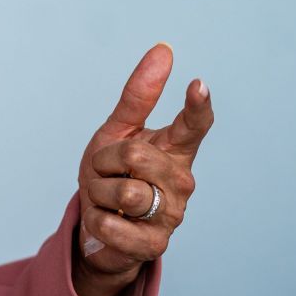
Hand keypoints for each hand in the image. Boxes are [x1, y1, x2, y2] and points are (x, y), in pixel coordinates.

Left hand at [75, 43, 211, 280]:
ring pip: (124, 190)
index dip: (197, 105)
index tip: (198, 84)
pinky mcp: (156, 245)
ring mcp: (173, 214)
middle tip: (106, 174)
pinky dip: (98, 221)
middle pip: (136, 154)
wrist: (98, 230)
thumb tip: (164, 50)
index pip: (194, 125)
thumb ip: (140, 94)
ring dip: (99, 192)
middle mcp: (182, 180)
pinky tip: (108, 223)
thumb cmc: (111, 176)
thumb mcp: (117, 132)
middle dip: (105, 162)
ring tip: (108, 200)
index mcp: (175, 149)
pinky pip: (112, 224)